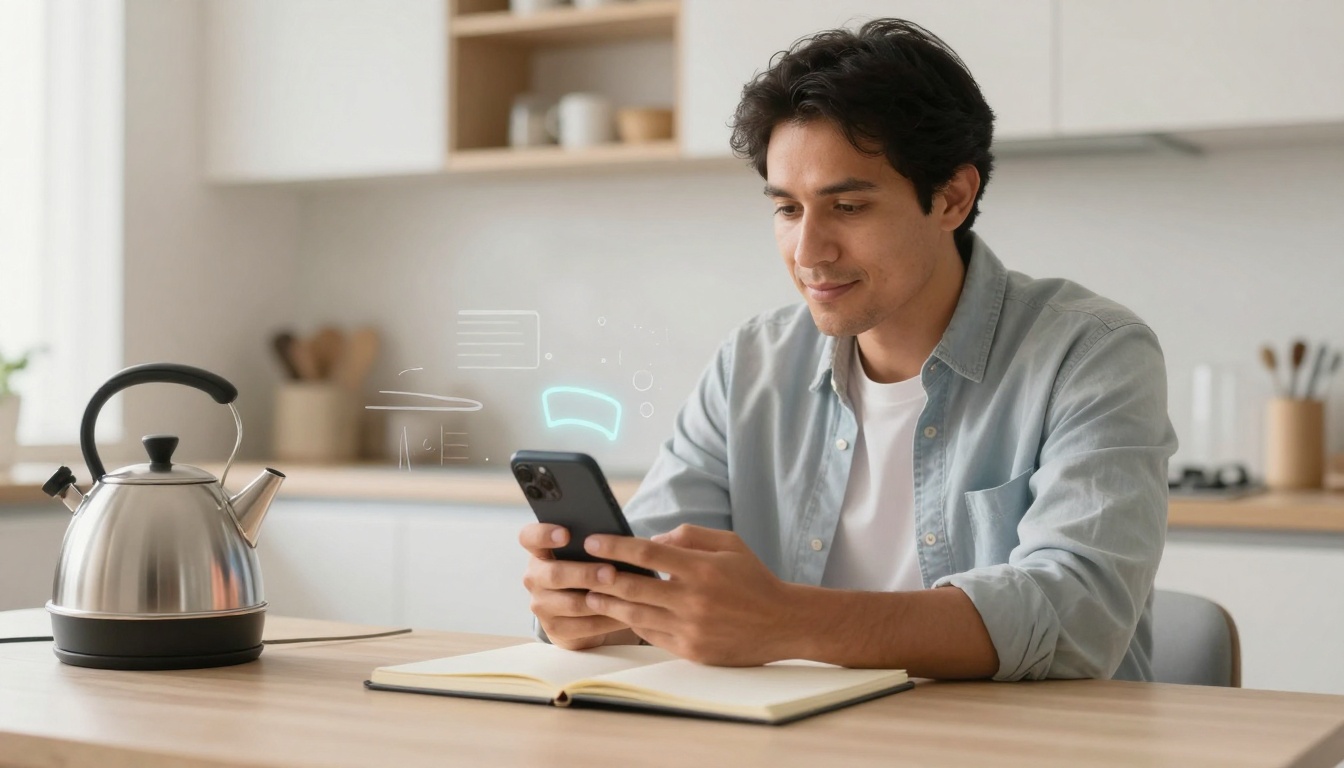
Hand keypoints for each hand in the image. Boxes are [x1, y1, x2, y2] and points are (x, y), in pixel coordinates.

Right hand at [518, 523, 637, 649]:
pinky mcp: (555, 629)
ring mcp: (541, 605)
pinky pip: (584, 626)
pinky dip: (607, 620)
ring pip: (571, 604)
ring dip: (600, 599)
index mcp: (539, 551)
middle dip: (585, 574)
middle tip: (611, 573)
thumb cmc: (587, 569)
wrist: (580, 611)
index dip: (544, 534)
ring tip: (625, 594)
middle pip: (554, 574)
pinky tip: (626, 614)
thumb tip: (614, 537)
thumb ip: (591, 545)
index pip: (529, 537)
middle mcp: (535, 578)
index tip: (566, 534)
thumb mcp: (584, 554)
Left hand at [582, 524, 796, 665]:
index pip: (646, 555)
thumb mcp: (729, 544)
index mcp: (702, 569)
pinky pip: (651, 635)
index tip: (593, 542)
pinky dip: (633, 623)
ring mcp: (691, 628)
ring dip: (609, 603)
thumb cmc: (754, 579)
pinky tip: (620, 613)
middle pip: (634, 587)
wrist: (782, 623)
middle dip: (602, 577)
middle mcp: (693, 600)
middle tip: (580, 569)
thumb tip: (654, 540)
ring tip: (590, 594)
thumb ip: (690, 536)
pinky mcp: (690, 650)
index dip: (615, 547)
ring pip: (637, 614)